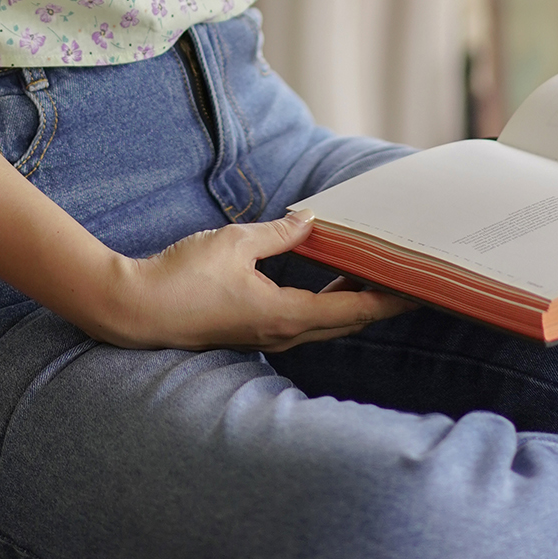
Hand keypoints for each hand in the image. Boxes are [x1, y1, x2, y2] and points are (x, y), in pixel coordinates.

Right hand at [87, 210, 412, 350]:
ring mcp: (267, 336)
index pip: (352, 311)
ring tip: (374, 277)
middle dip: (379, 302)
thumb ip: (278, 234)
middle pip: (345, 323)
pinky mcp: (253, 332)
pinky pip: (303, 321)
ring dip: (352, 304)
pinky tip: (328, 286)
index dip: (388, 301)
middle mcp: (282, 334)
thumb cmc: (183, 277)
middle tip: (408, 281)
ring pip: (325, 325)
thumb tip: (310, 222)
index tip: (418, 291)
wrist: (138, 309)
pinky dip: (325, 305)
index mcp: (284, 315)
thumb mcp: (234, 243)